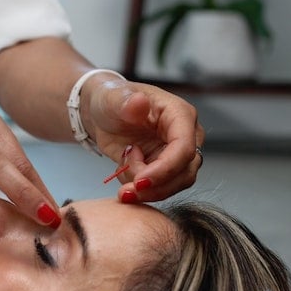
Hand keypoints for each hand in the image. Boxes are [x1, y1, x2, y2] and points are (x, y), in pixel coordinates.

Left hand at [85, 78, 204, 202]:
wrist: (104, 116)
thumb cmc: (112, 101)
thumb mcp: (112, 98)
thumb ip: (126, 101)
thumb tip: (140, 102)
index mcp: (180, 114)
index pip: (184, 148)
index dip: (165, 169)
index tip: (140, 181)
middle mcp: (186, 136)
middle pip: (184, 172)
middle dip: (155, 187)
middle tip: (127, 191)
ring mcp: (178, 155)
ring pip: (174, 185)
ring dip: (147, 191)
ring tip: (122, 178)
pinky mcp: (167, 170)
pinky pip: (160, 189)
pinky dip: (140, 190)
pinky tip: (123, 172)